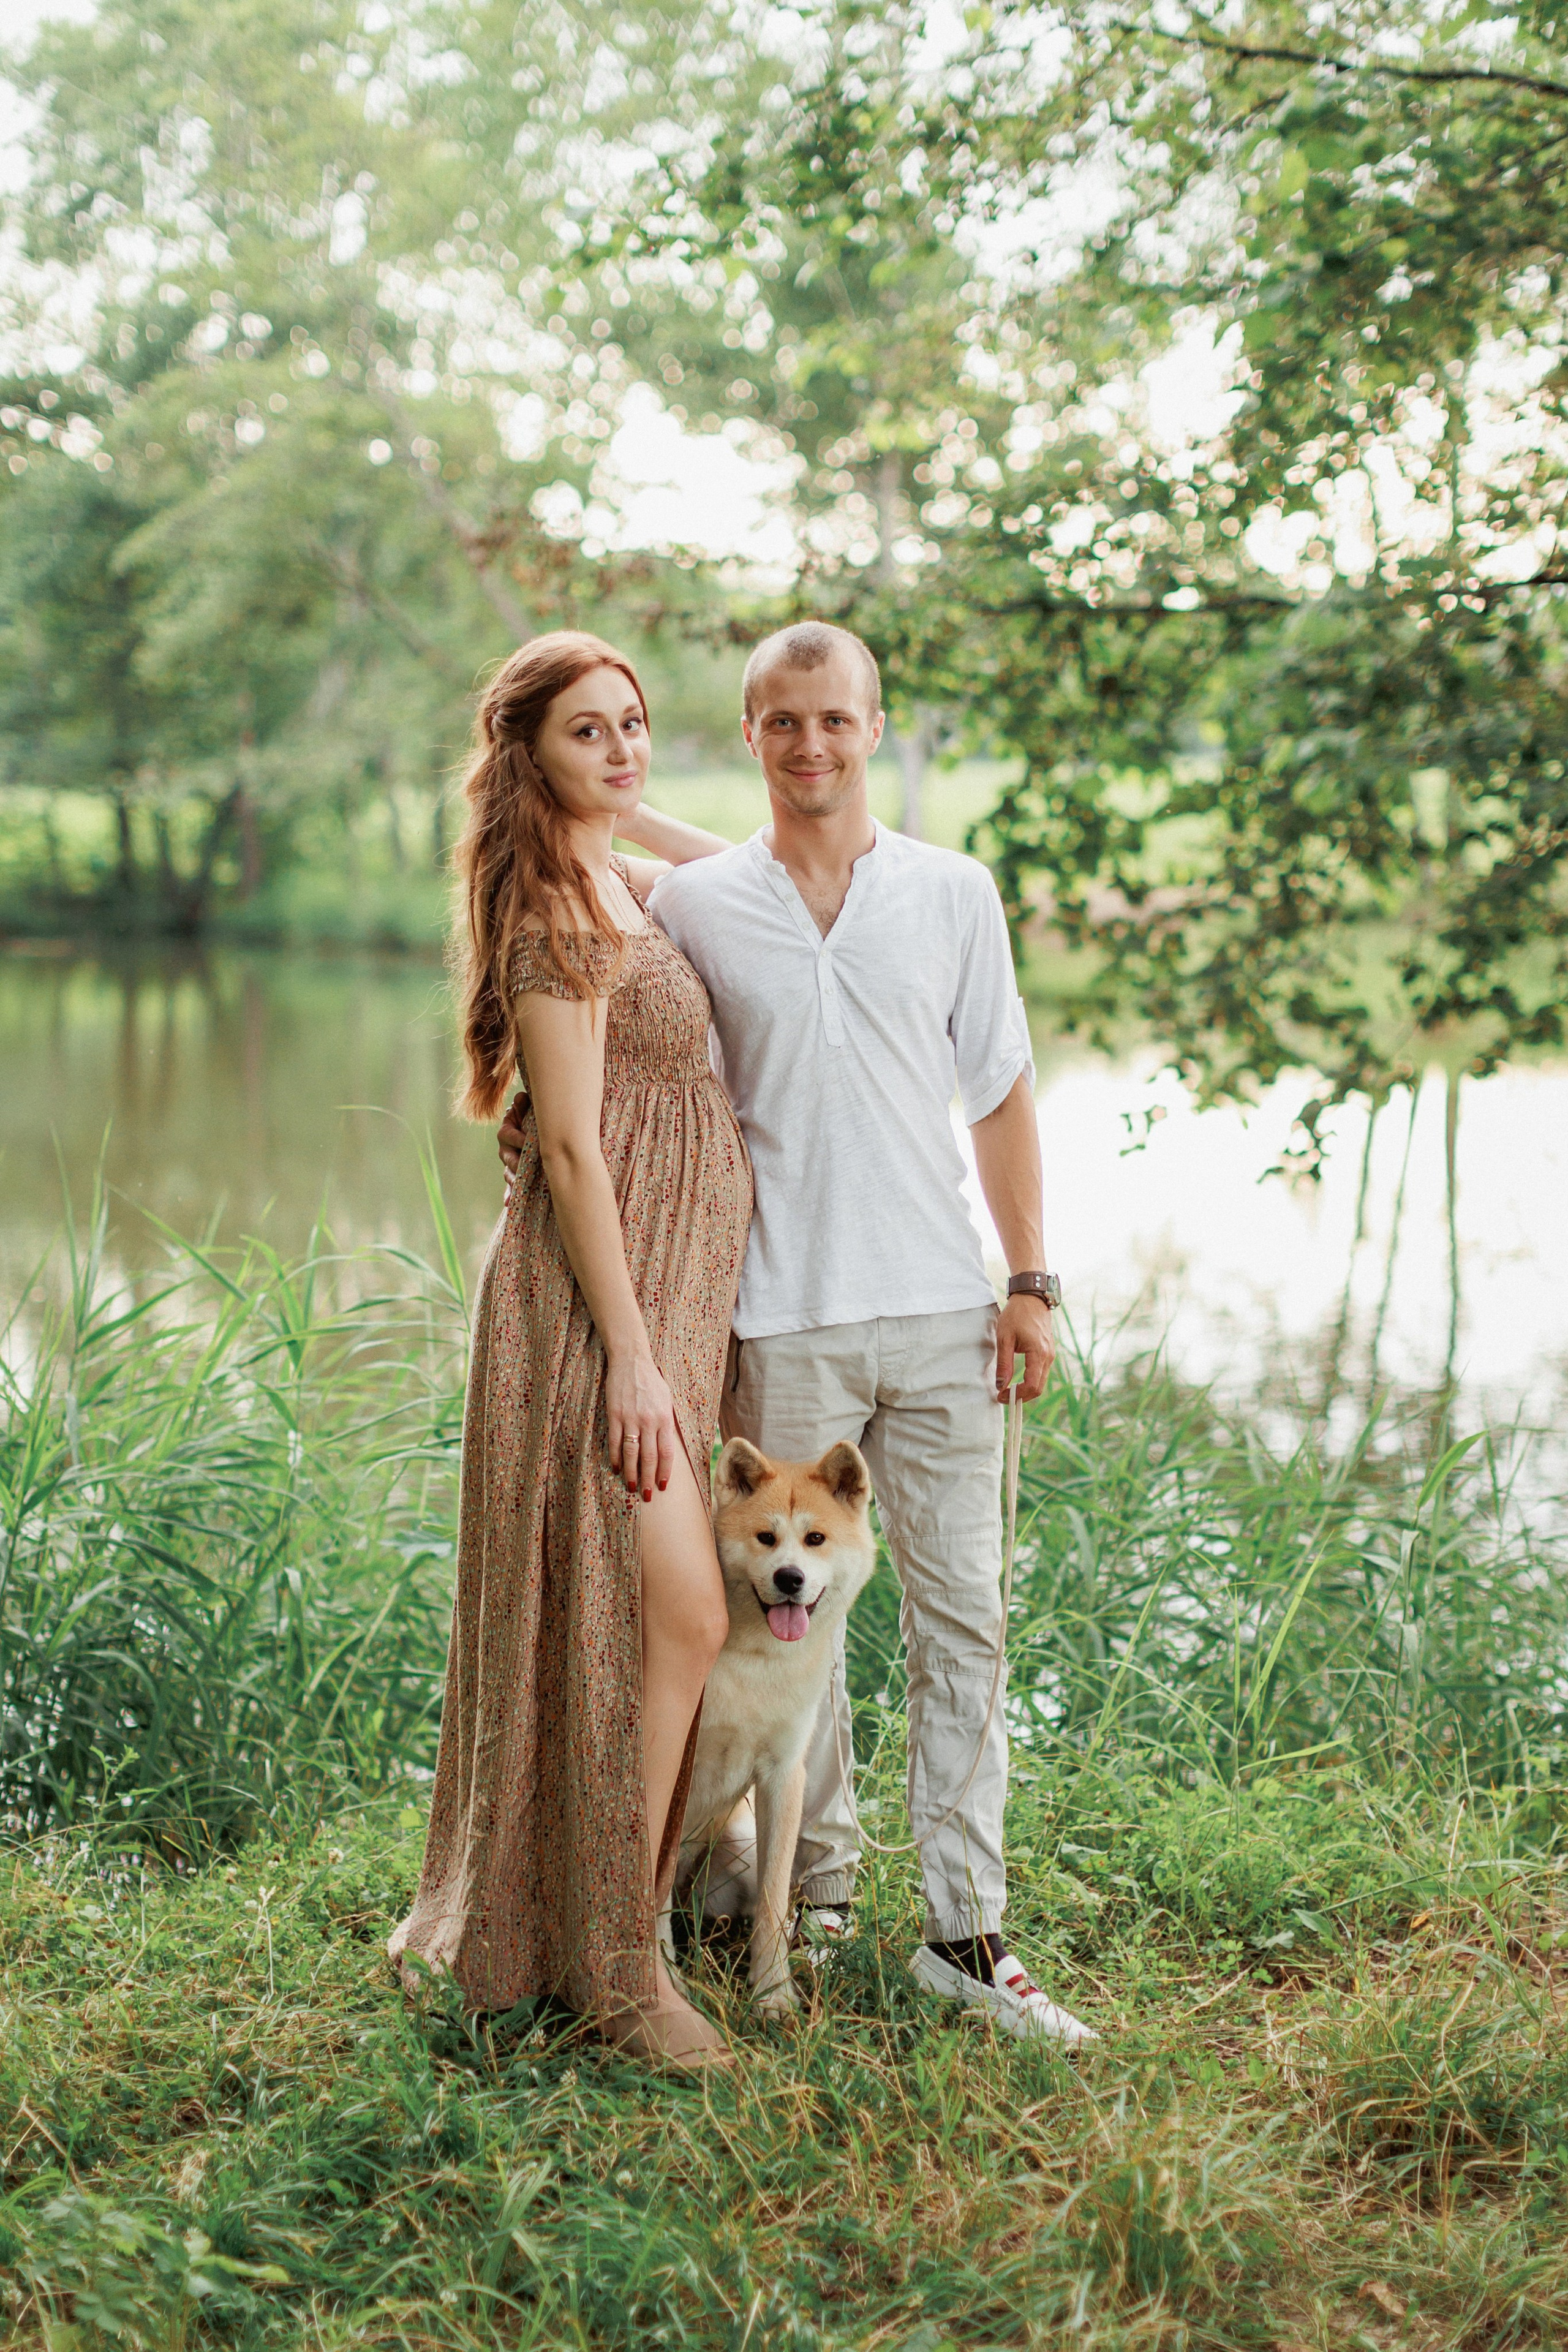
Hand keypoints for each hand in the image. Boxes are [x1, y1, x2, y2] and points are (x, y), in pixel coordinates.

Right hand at [498, 1090, 526, 1192]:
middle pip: (507, 1157)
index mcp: (507, 1132)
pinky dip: (509, 1195)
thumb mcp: (528, 1110)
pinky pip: (510, 1188)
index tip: (527, 1140)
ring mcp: (509, 1164)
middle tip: (524, 1166)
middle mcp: (505, 1149)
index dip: (517, 1138)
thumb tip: (521, 1097)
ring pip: (508, 1174)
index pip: (508, 1135)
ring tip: (518, 1186)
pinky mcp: (515, 1177)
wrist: (533, 1130)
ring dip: (513, 1181)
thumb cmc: (532, 1118)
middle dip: (515, 1163)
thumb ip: (524, 1104)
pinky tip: (508, 1202)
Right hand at [605, 1349, 678, 1500]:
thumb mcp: (667, 1400)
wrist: (631, 1361)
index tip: (662, 1486)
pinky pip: (614, 1441)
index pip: (666, 1452)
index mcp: (664, 1418)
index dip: (664, 1471)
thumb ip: (666, 1423)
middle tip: (646, 1495)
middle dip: (648, 1479)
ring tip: (631, 1487)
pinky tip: (615, 1468)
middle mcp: (649, 1421)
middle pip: (649, 1457)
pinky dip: (614, 1457)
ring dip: (631, 1472)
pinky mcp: (614, 1415)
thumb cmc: (651, 1381)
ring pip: (631, 1453)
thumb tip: (666, 1446)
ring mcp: (630, 1418)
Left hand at [994, 1294, 1055, 1402]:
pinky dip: (1030, 1381)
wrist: (1032, 1298)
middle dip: (1021, 1396)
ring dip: (1026, 1390)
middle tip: (1003, 1396)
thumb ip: (1004, 1364)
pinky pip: (1041, 1373)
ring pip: (1041, 1382)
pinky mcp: (1048, 1352)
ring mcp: (1050, 1355)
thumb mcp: (1004, 1338)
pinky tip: (1017, 1380)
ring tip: (1008, 1389)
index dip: (1017, 1395)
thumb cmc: (1017, 1315)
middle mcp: (1048, 1356)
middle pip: (1038, 1388)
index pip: (1031, 1385)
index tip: (1002, 1396)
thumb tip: (1001, 1386)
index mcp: (1038, 1353)